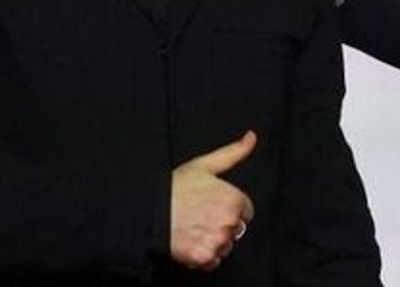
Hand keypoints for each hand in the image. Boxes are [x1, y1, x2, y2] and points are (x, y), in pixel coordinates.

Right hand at [170, 130, 257, 270]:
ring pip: (226, 246)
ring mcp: (217, 241)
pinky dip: (204, 256)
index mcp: (234, 200)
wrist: (148, 213)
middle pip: (237, 229)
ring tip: (194, 228)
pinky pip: (213, 261)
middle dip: (223, 224)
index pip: (246, 211)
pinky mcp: (204, 257)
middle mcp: (229, 222)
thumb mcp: (205, 165)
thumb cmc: (175, 188)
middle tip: (201, 216)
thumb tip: (251, 137)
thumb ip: (233, 153)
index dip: (230, 207)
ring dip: (214, 240)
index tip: (213, 205)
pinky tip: (191, 241)